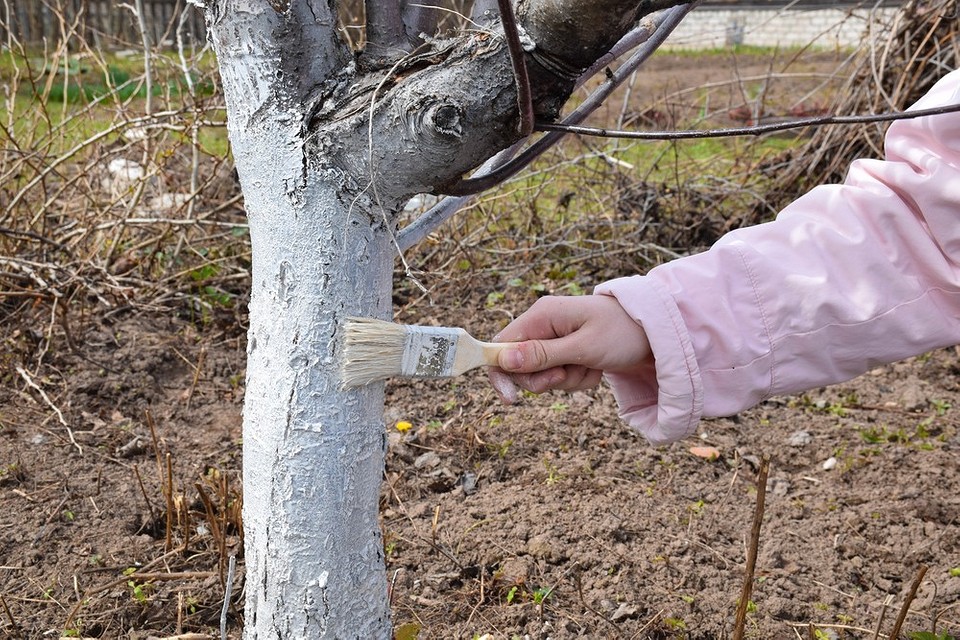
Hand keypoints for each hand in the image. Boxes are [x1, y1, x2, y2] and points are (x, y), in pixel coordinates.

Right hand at [488, 294, 651, 402]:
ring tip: (591, 367)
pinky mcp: (568, 352)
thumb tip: (503, 361)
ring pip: (542, 375)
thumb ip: (543, 355)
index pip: (501, 346)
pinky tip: (596, 369)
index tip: (511, 400)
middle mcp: (544, 325)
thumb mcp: (583, 347)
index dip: (501, 373)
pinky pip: (560, 376)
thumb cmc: (622, 333)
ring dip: (567, 380)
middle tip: (567, 375)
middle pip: (520, 366)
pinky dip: (578, 379)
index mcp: (541, 316)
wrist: (656, 333)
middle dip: (544, 379)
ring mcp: (556, 339)